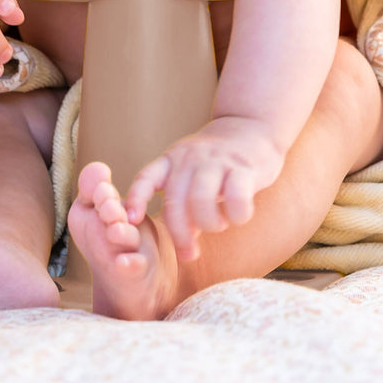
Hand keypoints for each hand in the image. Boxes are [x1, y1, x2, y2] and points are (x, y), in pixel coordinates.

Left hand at [125, 116, 284, 261]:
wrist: (251, 128)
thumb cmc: (217, 162)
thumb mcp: (189, 172)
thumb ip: (182, 202)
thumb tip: (183, 242)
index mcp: (172, 160)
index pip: (146, 177)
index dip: (137, 198)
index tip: (132, 220)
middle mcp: (191, 159)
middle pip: (176, 201)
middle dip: (180, 234)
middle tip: (189, 253)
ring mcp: (217, 161)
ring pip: (201, 199)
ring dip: (209, 223)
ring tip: (217, 226)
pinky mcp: (244, 168)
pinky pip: (236, 198)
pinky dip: (237, 215)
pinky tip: (239, 216)